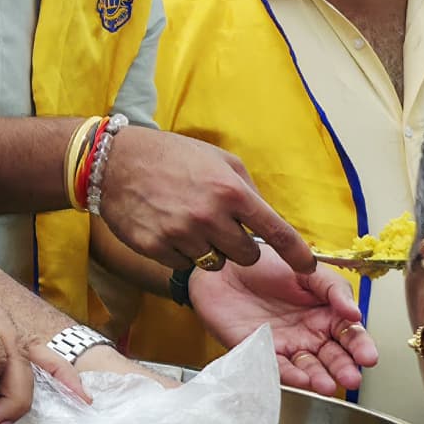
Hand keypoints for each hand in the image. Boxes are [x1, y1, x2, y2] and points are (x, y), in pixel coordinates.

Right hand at [96, 128, 319, 280]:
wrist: (114, 162)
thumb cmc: (171, 156)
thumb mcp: (218, 159)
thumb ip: (246, 190)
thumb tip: (267, 221)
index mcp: (230, 191)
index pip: (276, 231)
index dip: (297, 254)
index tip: (309, 267)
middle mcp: (209, 216)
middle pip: (247, 256)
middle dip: (240, 246)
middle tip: (221, 227)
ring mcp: (181, 234)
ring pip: (215, 263)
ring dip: (209, 250)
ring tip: (189, 223)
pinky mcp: (156, 248)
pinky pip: (183, 264)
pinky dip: (181, 252)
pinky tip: (168, 228)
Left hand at [192, 253, 377, 394]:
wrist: (224, 266)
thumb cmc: (266, 265)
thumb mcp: (307, 270)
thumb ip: (333, 289)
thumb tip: (355, 313)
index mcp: (326, 314)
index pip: (350, 334)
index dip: (360, 346)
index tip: (368, 357)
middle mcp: (310, 334)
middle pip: (333, 356)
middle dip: (344, 368)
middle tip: (351, 378)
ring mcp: (287, 345)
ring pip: (309, 367)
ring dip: (319, 378)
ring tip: (328, 385)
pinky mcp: (262, 352)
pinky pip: (279, 367)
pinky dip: (291, 375)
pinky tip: (302, 380)